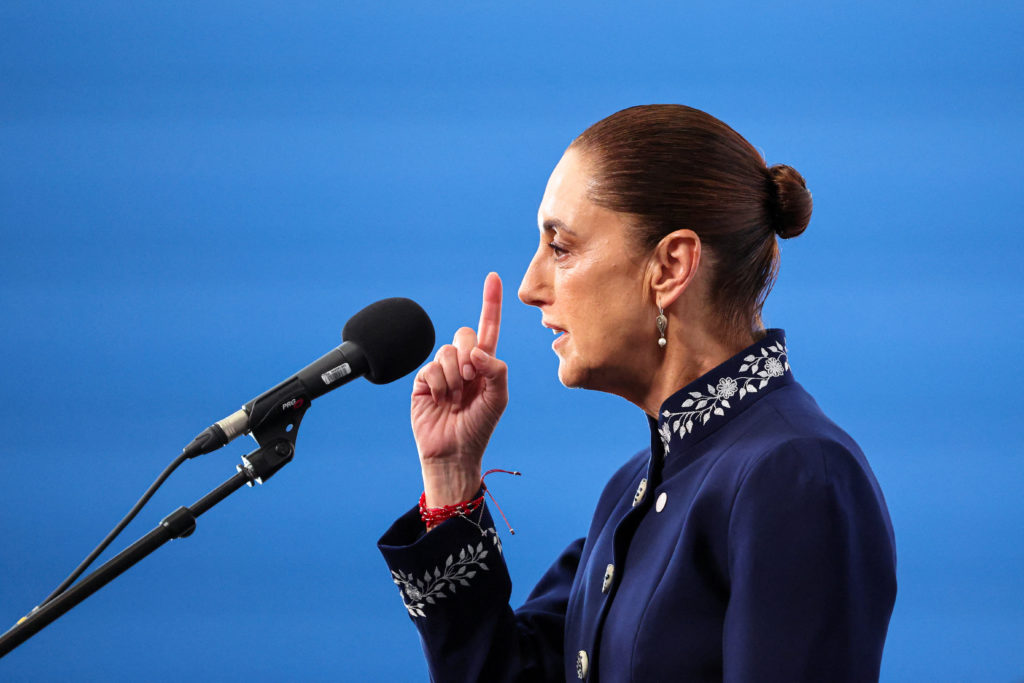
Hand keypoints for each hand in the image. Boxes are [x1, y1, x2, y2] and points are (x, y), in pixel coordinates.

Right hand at [411, 272, 508, 506]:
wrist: (453, 452)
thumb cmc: (479, 427)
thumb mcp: (498, 398)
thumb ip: (495, 369)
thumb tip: (475, 351)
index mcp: (484, 363)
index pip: (488, 326)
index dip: (490, 302)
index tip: (494, 277)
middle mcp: (463, 363)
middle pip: (464, 334)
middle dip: (469, 358)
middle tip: (469, 382)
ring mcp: (441, 371)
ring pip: (447, 351)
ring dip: (453, 377)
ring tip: (454, 399)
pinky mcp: (422, 381)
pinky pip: (430, 368)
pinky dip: (438, 384)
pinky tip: (439, 400)